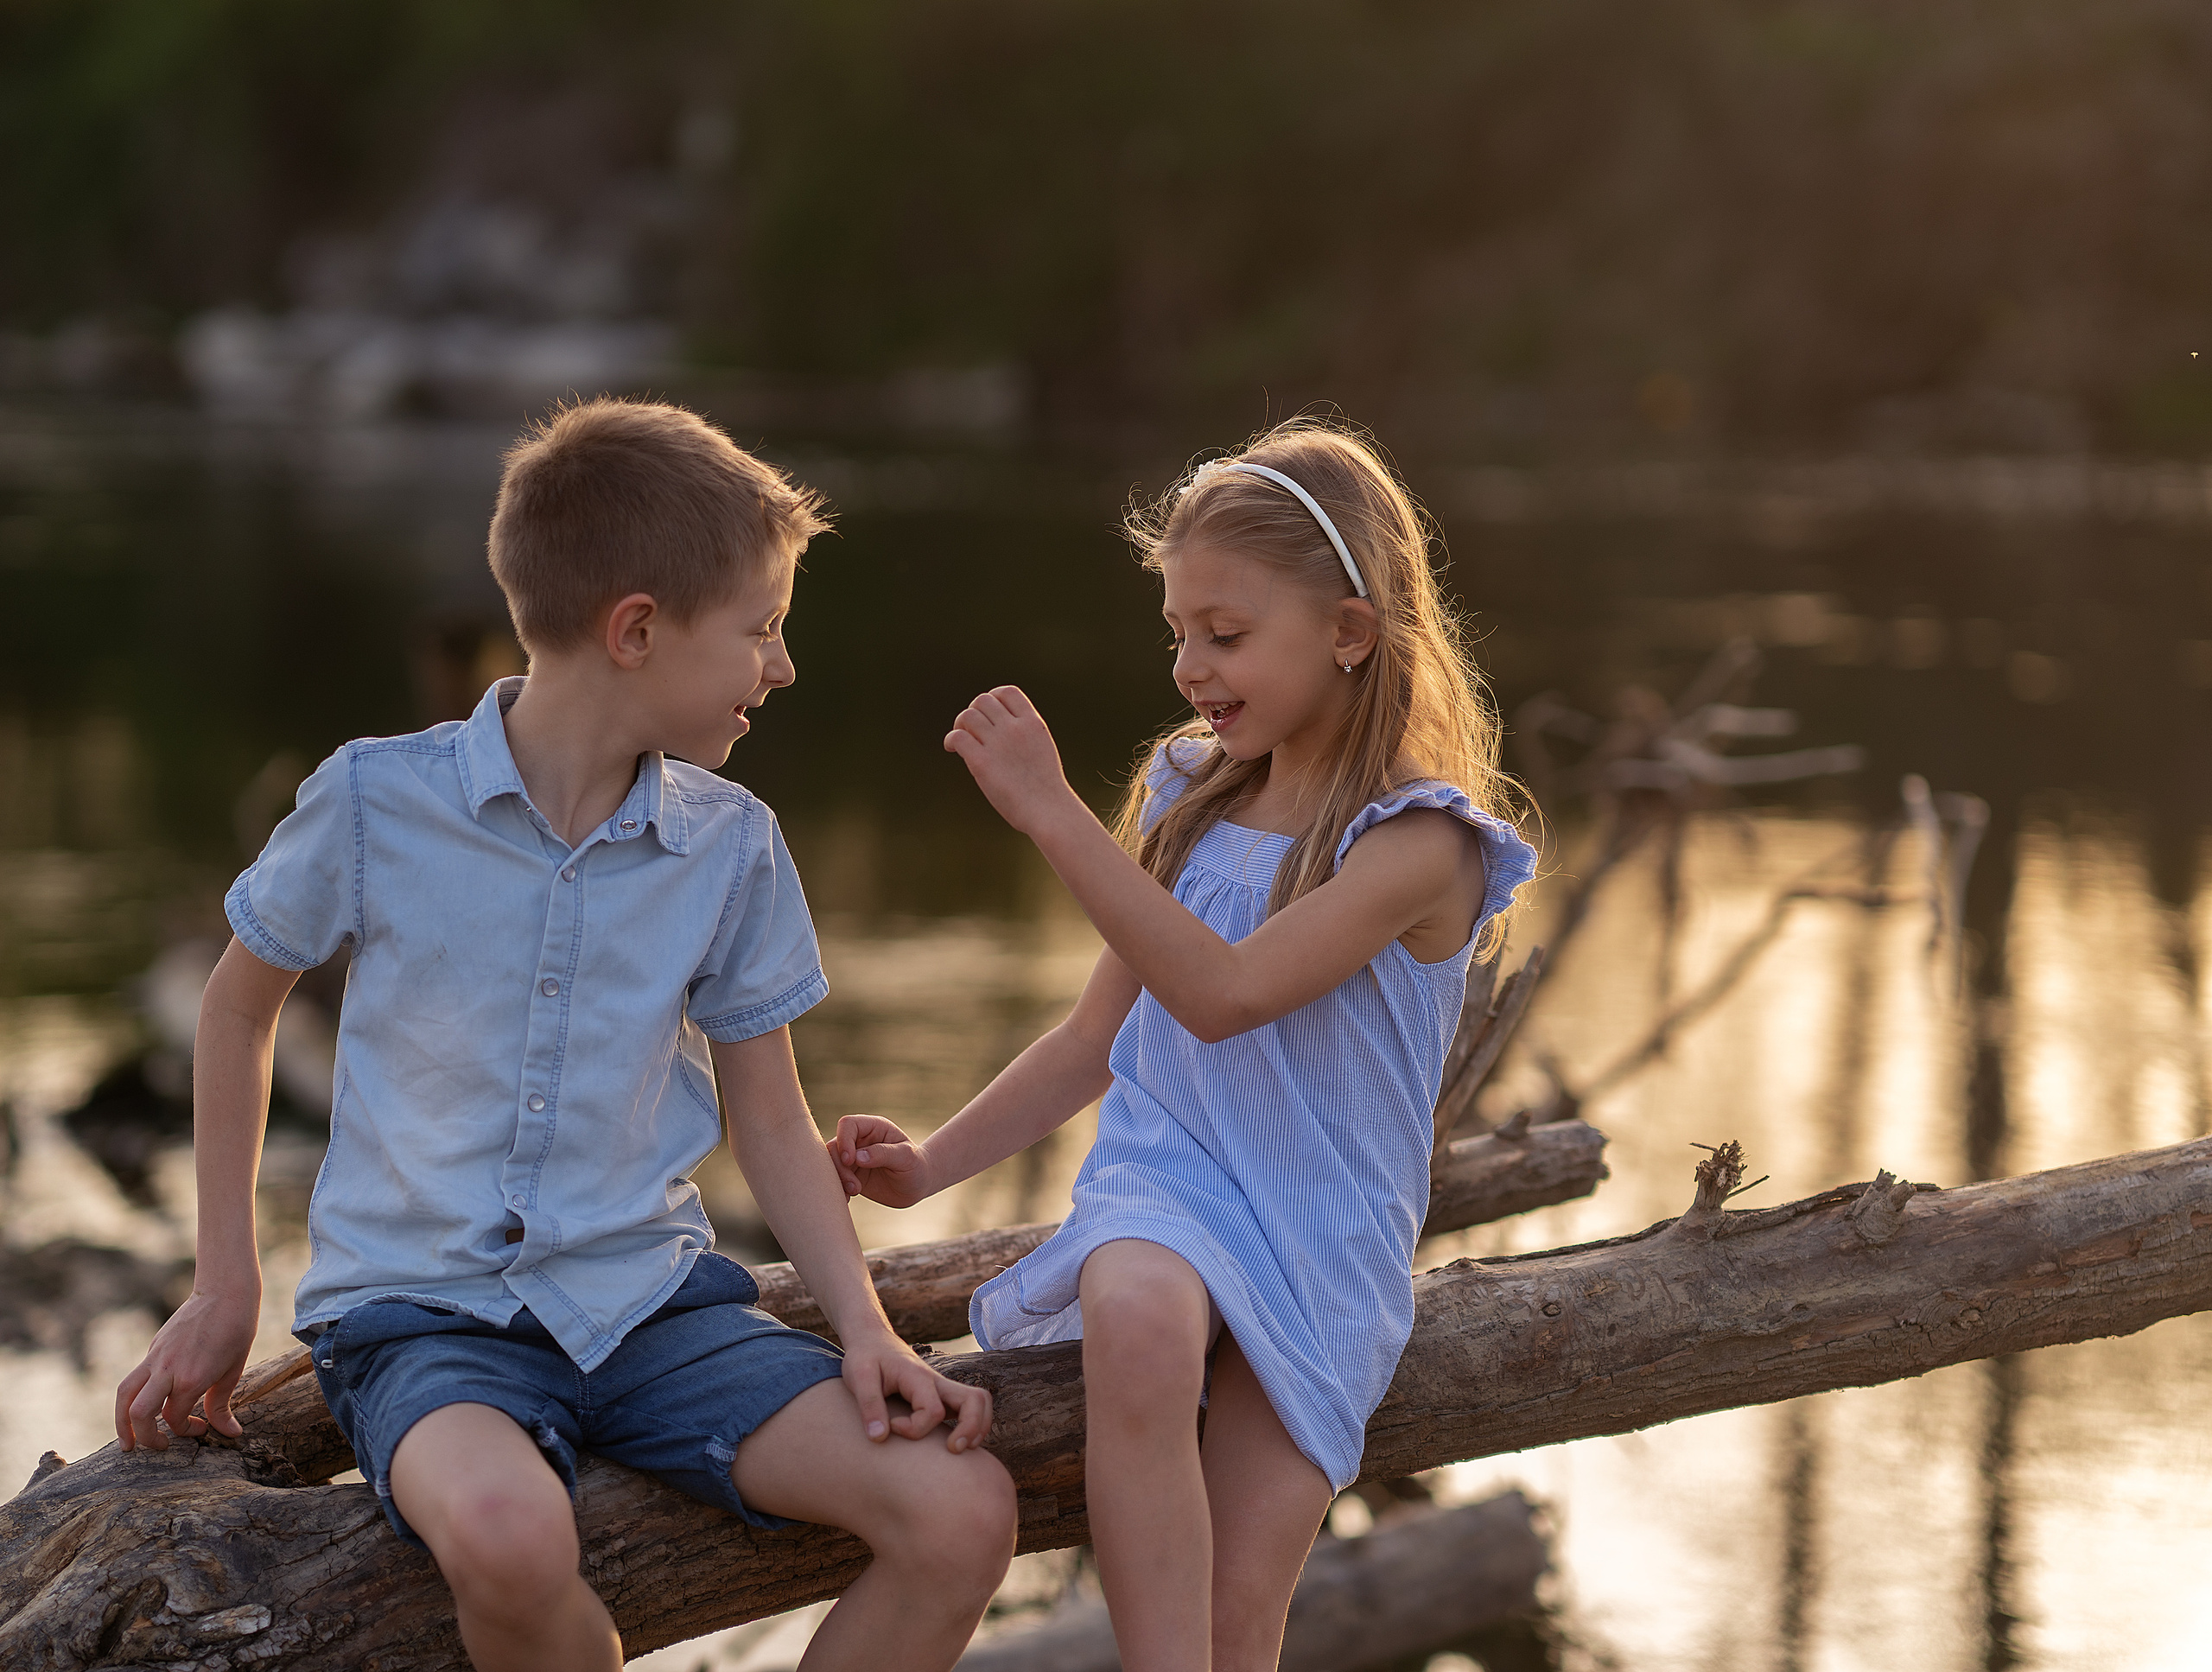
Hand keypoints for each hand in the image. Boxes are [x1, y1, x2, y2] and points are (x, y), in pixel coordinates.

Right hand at [114, 1287, 260, 1450]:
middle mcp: (167, 1370)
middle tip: (153, 1449)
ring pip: (124, 1394)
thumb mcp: (234, 1371)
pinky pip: (135, 1378)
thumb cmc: (237, 1330)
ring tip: (127, 1442)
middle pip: (138, 1412)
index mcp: (191, 1378)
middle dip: (142, 1437)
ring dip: (120, 1421)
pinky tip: (143, 1407)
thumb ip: (222, 1405)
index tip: (200, 1429)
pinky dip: (133, 1397)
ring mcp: (156, 1357)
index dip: (184, 1430)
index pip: (174, 1418)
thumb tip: (231, 1434)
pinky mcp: (153, 1348)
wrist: (226, 1292)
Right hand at [828, 1114, 935, 1208]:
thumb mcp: (906, 1158)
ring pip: (831, 1164)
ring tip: (854, 1193)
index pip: (848, 1124)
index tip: (850, 1161)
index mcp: (873, 1128)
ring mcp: (853, 1158)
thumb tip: (857, 1158)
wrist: (918, 1185)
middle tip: (855, 1187)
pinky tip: (847, 1199)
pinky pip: (835, 1179)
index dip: (844, 1140)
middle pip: (834, 1146)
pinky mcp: (850, 1175)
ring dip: (838, 1180)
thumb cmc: (916, 1166)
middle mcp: (859, 1141)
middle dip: (840, 1167)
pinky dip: (837, 1189)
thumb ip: (883, 1154)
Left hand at [839, 1326, 993, 1452]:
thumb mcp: (859, 1377)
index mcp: (918, 1377)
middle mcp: (937, 1382)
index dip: (913, 1428)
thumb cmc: (865, 1358)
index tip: (891, 1426)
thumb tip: (879, 1438)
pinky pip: (970, 1408)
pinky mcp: (942, 1397)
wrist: (873, 1341)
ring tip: (958, 1448)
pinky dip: (972, 1426)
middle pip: (976, 1400)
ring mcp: (943, 1389)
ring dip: (978, 1428)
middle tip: (953, 1449)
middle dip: (971, 1428)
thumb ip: (870, 1405)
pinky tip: (953, 1443)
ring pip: (980, 1402)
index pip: (932, 1410)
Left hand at [944, 686, 1082, 837]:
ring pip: (968, 716)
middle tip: (972, 731)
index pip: (1007, 692)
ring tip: (962, 741)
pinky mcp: (982, 762)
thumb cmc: (1045, 788)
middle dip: (974, 712)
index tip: (989, 715)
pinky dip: (951, 740)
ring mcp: (999, 744)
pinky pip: (958, 737)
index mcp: (1033, 723)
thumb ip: (1024, 735)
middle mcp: (1015, 728)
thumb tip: (1000, 730)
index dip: (993, 698)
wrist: (1048, 810)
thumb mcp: (1041, 749)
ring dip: (960, 725)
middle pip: (983, 700)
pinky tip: (953, 750)